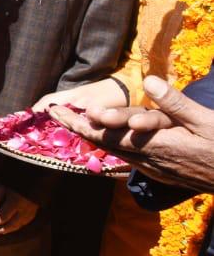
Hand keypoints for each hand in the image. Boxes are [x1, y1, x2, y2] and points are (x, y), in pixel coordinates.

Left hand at [0, 185, 38, 235]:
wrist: (34, 178)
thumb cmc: (16, 181)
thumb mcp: (4, 185)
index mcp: (15, 202)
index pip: (3, 216)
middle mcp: (23, 209)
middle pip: (12, 224)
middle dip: (2, 229)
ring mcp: (30, 211)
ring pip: (20, 224)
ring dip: (10, 229)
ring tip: (2, 231)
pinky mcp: (35, 211)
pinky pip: (26, 222)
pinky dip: (19, 226)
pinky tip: (14, 226)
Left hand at [50, 76, 213, 192]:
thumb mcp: (206, 121)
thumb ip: (175, 103)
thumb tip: (148, 80)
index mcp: (156, 145)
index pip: (106, 133)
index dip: (78, 123)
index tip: (56, 111)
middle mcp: (149, 160)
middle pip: (104, 142)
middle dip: (78, 127)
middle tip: (56, 112)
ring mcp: (155, 169)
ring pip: (116, 151)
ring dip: (94, 136)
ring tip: (75, 122)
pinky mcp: (163, 174)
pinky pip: (130, 158)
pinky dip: (113, 145)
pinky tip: (109, 139)